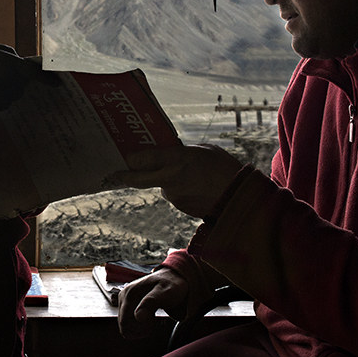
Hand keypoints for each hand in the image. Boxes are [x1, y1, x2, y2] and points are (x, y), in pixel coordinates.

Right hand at [0, 44, 43, 112]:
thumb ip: (9, 54)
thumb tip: (20, 61)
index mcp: (12, 68)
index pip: (35, 74)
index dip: (49, 79)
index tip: (59, 84)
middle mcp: (12, 85)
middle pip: (23, 83)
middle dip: (17, 78)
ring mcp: (4, 99)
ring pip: (14, 91)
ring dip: (7, 86)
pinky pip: (4, 99)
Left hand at [112, 144, 243, 220]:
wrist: (239, 197)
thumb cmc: (224, 167)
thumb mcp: (203, 149)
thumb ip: (181, 152)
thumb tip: (169, 152)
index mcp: (177, 160)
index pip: (143, 159)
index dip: (131, 159)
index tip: (125, 157)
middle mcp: (170, 179)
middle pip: (138, 179)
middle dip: (125, 176)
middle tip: (118, 173)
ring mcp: (174, 196)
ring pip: (160, 185)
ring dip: (164, 179)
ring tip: (186, 173)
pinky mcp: (180, 207)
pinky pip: (174, 194)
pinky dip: (179, 189)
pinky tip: (194, 185)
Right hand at [117, 267, 188, 339]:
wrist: (173, 278)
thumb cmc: (171, 285)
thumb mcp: (165, 292)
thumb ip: (151, 302)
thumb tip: (138, 316)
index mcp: (129, 293)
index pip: (125, 322)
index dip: (140, 328)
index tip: (156, 321)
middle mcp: (124, 296)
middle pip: (125, 326)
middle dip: (141, 329)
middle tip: (157, 321)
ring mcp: (125, 301)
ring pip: (127, 326)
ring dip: (142, 328)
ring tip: (156, 319)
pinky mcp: (129, 305)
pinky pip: (130, 323)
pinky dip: (141, 326)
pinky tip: (152, 319)